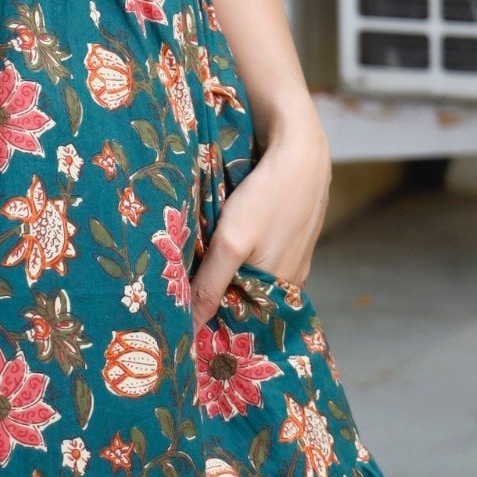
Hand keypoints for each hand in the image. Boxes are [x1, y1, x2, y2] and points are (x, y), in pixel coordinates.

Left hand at [189, 114, 330, 330]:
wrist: (299, 148)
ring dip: (222, 263)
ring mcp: (288, 251)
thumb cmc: (268, 197)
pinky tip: (216, 231)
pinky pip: (253, 246)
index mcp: (281, 291)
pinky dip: (233, 243)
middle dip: (214, 290)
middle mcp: (288, 276)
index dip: (213, 318)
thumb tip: (190, 327)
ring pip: (246, 267)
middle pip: (244, 293)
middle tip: (176, 285)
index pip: (243, 319)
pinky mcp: (283, 228)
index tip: (181, 317)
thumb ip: (211, 285)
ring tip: (189, 257)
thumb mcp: (232, 243)